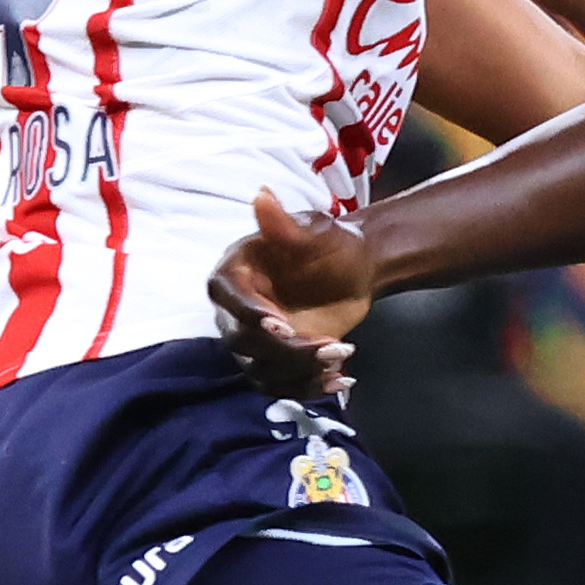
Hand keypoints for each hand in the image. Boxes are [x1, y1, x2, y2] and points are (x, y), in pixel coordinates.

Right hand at [209, 190, 373, 400]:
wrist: (356, 271)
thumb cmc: (332, 244)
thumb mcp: (315, 231)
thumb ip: (286, 225)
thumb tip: (262, 196)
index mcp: (237, 271)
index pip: (228, 297)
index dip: (249, 314)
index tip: (281, 325)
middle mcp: (236, 309)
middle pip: (243, 341)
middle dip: (286, 349)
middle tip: (331, 346)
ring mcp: (254, 340)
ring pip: (261, 370)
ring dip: (301, 371)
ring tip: (342, 356)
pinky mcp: (275, 362)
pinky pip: (280, 386)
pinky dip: (309, 388)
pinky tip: (341, 380)